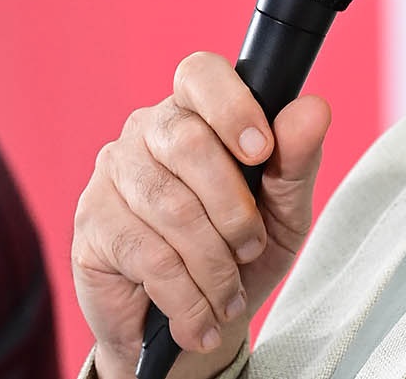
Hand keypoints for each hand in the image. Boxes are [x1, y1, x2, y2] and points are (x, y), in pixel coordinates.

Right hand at [72, 53, 330, 378]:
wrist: (193, 330)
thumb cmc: (241, 255)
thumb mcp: (284, 212)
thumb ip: (297, 158)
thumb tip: (314, 109)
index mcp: (197, 110)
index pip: (201, 75)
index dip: (231, 106)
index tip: (261, 150)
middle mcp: (148, 129)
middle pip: (188, 142)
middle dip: (233, 208)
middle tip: (251, 248)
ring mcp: (113, 172)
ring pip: (170, 206)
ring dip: (211, 264)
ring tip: (228, 296)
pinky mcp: (92, 224)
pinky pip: (145, 254)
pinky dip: (184, 295)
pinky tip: (198, 318)